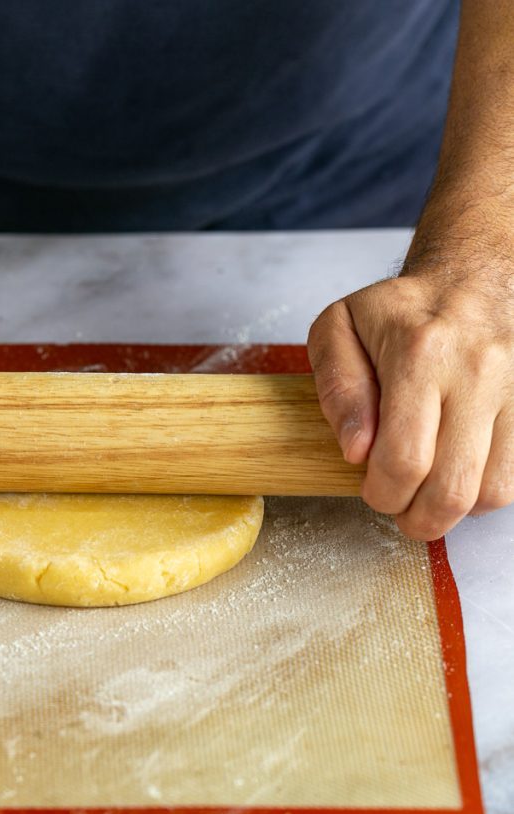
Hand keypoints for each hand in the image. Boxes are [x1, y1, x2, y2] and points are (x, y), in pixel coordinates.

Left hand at [308, 271, 513, 540]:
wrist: (474, 277)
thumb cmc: (401, 311)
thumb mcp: (340, 328)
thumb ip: (337, 389)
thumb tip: (356, 451)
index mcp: (421, 353)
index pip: (403, 460)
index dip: (383, 494)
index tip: (372, 490)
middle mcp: (479, 371)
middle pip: (452, 488)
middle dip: (418, 518)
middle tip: (401, 509)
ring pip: (494, 491)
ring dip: (457, 510)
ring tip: (431, 493)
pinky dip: (488, 491)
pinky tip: (463, 474)